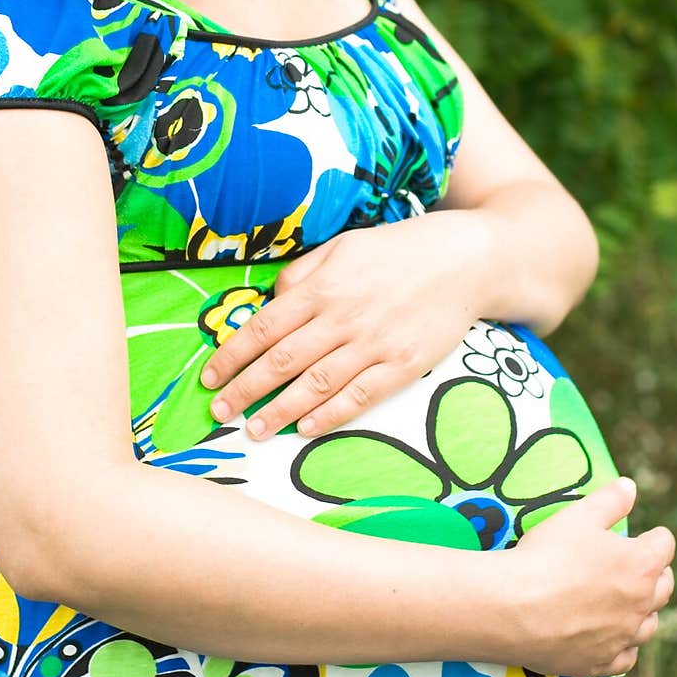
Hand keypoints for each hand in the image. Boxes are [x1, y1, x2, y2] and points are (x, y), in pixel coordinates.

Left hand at [200, 214, 483, 439]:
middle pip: (282, 360)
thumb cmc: (398, 251)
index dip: (232, 355)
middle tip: (218, 411)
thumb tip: (270, 300)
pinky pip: (360, 396)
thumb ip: (303, 273)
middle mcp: (343, 315)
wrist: (466, 260)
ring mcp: (375, 342)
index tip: (209, 377)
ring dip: (279, 410)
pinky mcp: (403, 364)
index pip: (264, 326)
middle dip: (245, 389)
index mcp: (323, 285)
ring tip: (254, 430)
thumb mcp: (343, 246)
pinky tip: (306, 429)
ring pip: (316, 384)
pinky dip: (331, 415)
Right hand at [505, 477, 676, 676]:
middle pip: (664, 587)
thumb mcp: (578, 516)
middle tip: (637, 565)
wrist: (513, 608)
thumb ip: (610, 500)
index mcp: (641, 564)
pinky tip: (611, 637)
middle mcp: (641, 604)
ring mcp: (623, 638)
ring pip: (649, 625)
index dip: (653, 536)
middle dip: (655, 573)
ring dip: (644, 610)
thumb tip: (631, 487)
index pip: (664, 545)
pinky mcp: (601, 663)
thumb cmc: (547, 556)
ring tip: (627, 600)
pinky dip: (623, 645)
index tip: (642, 534)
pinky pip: (626, 657)